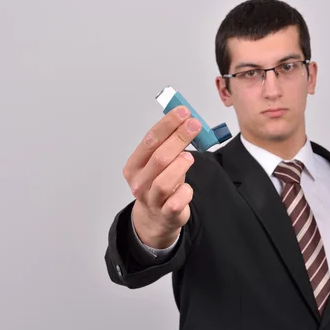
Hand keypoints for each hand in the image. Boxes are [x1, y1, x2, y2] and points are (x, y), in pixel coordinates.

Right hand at [122, 106, 201, 248]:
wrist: (156, 218)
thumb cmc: (160, 183)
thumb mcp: (159, 163)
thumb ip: (169, 145)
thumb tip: (186, 121)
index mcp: (134, 166)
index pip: (150, 140)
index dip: (168, 124)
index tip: (183, 112)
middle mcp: (139, 182)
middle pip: (159, 157)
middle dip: (179, 138)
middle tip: (194, 125)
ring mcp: (151, 200)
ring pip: (164, 181)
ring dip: (180, 166)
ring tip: (189, 157)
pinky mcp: (166, 213)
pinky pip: (177, 201)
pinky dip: (185, 191)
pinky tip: (187, 187)